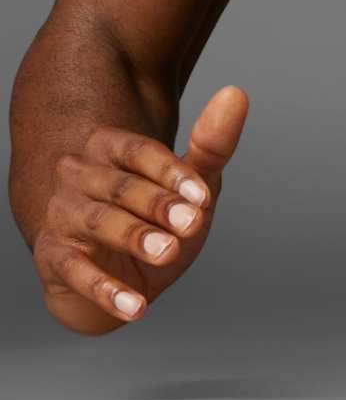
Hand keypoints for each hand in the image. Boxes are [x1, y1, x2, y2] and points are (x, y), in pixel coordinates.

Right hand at [32, 85, 247, 334]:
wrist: (116, 267)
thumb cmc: (158, 215)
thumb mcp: (190, 183)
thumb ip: (211, 145)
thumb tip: (236, 93)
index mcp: (112, 147)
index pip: (140, 151)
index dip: (172, 172)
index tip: (204, 195)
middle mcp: (81, 176)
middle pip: (121, 186)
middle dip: (159, 204)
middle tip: (192, 222)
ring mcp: (65, 216)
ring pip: (100, 223)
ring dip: (135, 237)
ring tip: (169, 252)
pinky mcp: (55, 258)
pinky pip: (77, 272)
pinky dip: (106, 290)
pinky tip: (135, 306)